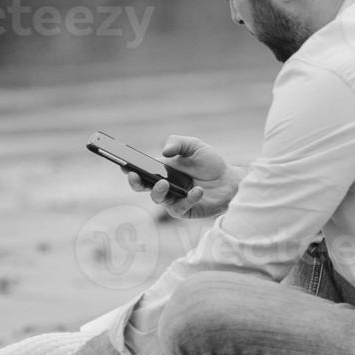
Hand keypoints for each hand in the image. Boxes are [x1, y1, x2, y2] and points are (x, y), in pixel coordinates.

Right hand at [124, 135, 240, 218]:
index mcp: (161, 170)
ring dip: (158, 191)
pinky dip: (188, 198)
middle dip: (135, 182)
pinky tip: (197, 191)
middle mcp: (163, 186)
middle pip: (142, 187)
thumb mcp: (195, 146)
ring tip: (165, 183)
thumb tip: (164, 151)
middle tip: (135, 175)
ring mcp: (172, 199)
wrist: (230, 180)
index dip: (129, 168)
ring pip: (158, 199)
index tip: (124, 164)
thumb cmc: (210, 163)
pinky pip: (180, 207)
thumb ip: (179, 143)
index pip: (140, 170)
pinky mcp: (184, 211)